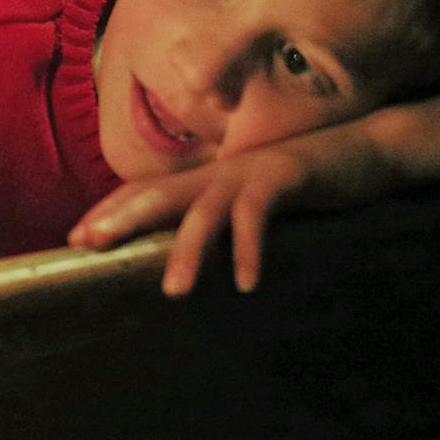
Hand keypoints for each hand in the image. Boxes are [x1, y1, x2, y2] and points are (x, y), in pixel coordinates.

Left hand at [65, 96, 439, 296]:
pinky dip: (251, 247)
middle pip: (159, 194)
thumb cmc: (305, 179)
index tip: (76, 238)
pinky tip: (246, 281)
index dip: (112, 211)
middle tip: (86, 244)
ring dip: (189, 252)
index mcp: (208, 178)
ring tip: (175, 292)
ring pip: (206, 211)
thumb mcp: (254, 198)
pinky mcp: (284, 176)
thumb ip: (222, 215)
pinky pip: (260, 214)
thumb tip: (191, 246)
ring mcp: (249, 172)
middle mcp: (220, 172)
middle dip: (120, 219)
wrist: (363, 146)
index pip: (149, 192)